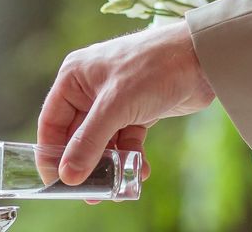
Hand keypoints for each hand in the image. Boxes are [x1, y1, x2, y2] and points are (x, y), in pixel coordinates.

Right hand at [37, 21, 213, 187]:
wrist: (201, 57)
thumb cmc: (151, 68)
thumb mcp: (115, 107)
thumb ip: (89, 142)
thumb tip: (68, 175)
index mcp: (73, 78)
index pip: (51, 122)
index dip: (50, 153)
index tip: (56, 183)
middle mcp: (89, 88)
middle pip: (76, 135)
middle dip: (85, 163)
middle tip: (90, 194)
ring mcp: (113, 100)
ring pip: (102, 140)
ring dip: (109, 164)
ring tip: (116, 188)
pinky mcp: (135, 110)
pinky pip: (125, 140)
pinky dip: (130, 156)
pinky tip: (139, 171)